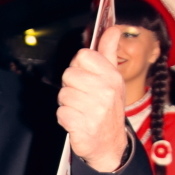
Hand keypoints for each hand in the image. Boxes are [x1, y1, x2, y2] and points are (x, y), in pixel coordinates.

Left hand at [56, 26, 126, 171]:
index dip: (78, 66)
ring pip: (63, 94)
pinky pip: (61, 113)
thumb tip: (112, 28)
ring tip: (80, 111)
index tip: (84, 77)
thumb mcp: (113, 80)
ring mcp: (95, 110)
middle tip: (82, 98)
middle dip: (71, 87)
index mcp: (112, 77)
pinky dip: (65, 118)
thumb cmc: (108, 109)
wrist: (110, 145)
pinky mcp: (83, 126)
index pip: (83, 55)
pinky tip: (77, 122)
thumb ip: (109, 53)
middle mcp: (106, 91)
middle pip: (69, 75)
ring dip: (67, 104)